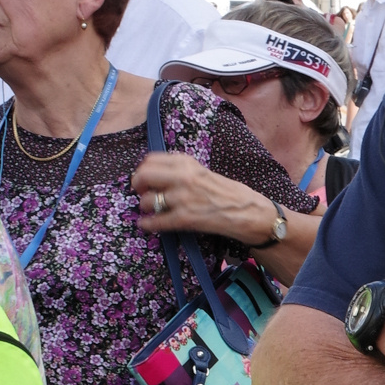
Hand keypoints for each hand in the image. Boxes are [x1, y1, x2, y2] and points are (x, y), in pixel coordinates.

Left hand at [131, 152, 269, 245]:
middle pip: (143, 176)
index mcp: (186, 163)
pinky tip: (147, 224)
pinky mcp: (185, 218)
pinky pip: (155, 221)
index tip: (145, 178)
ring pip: (147, 200)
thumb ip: (179, 170)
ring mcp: (182, 198)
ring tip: (151, 210)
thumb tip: (154, 175)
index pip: (150, 160)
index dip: (143, 170)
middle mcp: (182, 177)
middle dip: (138, 185)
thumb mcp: (201, 171)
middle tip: (142, 192)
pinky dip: (147, 224)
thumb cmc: (226, 192)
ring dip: (145, 207)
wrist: (246, 211)